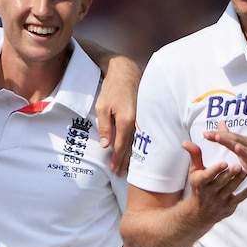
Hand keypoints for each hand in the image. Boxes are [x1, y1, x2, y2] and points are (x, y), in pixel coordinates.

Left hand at [95, 55, 140, 175]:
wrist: (126, 72)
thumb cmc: (112, 88)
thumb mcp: (102, 107)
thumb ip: (104, 127)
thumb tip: (105, 145)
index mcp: (126, 121)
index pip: (121, 146)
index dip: (117, 159)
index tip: (113, 169)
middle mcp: (136, 122)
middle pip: (131, 148)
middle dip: (125, 162)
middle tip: (120, 174)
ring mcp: (142, 120)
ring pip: (137, 143)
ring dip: (131, 156)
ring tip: (127, 167)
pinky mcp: (143, 116)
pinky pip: (140, 135)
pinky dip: (136, 146)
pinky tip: (134, 152)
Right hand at [181, 138, 246, 235]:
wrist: (198, 213)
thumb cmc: (198, 187)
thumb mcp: (194, 172)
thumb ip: (194, 156)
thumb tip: (185, 142)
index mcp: (200, 182)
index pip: (208, 176)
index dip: (216, 170)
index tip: (224, 163)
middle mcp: (209, 193)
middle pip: (221, 182)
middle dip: (229, 175)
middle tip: (238, 166)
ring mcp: (219, 201)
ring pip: (230, 190)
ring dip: (238, 182)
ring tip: (245, 172)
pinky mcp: (228, 207)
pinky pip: (237, 201)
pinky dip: (244, 195)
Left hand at [205, 122, 246, 199]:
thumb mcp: (244, 155)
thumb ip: (233, 143)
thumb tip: (223, 131)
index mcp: (245, 146)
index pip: (230, 138)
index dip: (217, 135)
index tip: (204, 134)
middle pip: (234, 138)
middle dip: (220, 135)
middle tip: (207, 133)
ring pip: (242, 145)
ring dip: (230, 140)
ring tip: (218, 137)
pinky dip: (245, 152)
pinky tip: (237, 148)